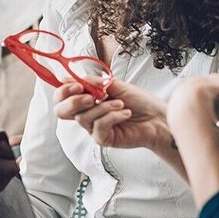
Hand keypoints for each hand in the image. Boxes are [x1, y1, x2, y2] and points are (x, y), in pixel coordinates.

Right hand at [55, 79, 171, 152]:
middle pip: (61, 112)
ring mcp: (93, 128)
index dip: (63, 91)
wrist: (157, 117)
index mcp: (86, 100)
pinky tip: (125, 113)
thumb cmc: (139, 101)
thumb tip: (66, 78)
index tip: (77, 85)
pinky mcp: (103, 139)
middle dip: (73, 102)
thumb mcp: (113, 85)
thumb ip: (90, 82)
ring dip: (103, 107)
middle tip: (91, 97)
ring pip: (83, 117)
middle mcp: (87, 114)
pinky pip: (98, 127)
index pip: (61, 98)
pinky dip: (112, 116)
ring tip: (121, 104)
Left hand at [167, 74, 218, 130]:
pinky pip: (186, 114)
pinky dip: (193, 122)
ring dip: (206, 118)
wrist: (191, 106)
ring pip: (197, 106)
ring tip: (212, 130)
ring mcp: (184, 93)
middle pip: (209, 99)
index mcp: (212, 80)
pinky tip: (199, 131)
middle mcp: (196, 84)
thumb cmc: (215, 101)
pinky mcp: (174, 105)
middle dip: (218, 113)